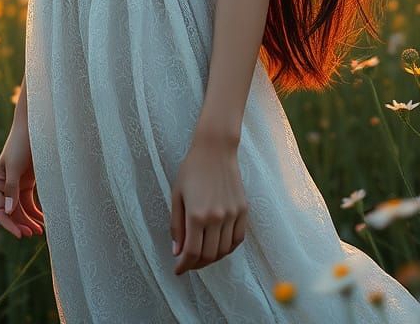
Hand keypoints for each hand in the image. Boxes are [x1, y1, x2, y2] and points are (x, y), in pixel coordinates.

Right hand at [0, 118, 44, 238]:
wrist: (35, 125)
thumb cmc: (21, 143)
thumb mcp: (14, 165)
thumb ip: (11, 188)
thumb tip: (7, 211)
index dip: (9, 224)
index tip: (21, 234)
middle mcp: (5, 185)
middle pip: (11, 212)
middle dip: (21, 224)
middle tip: (35, 234)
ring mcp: (17, 184)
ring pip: (22, 209)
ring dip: (29, 220)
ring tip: (41, 231)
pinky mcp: (28, 181)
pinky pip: (30, 202)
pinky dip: (36, 212)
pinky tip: (43, 219)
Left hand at [170, 132, 247, 274]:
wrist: (216, 150)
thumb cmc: (192, 169)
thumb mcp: (177, 195)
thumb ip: (176, 225)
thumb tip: (177, 252)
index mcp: (196, 215)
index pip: (191, 252)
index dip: (184, 266)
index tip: (178, 270)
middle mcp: (216, 218)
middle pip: (208, 255)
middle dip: (196, 264)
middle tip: (188, 263)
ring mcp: (232, 215)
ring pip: (224, 250)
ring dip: (212, 258)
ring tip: (202, 255)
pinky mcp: (243, 210)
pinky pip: (237, 239)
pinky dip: (228, 248)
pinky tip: (218, 246)